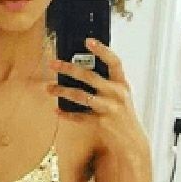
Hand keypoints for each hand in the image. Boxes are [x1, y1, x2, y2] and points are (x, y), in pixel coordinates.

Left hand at [47, 38, 147, 156]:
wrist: (131, 141)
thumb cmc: (122, 116)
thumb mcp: (120, 96)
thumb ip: (107, 84)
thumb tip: (83, 70)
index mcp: (122, 84)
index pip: (114, 62)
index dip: (102, 50)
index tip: (88, 41)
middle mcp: (116, 94)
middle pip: (89, 76)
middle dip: (69, 68)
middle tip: (53, 64)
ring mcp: (109, 108)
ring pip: (81, 96)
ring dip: (62, 91)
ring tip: (49, 88)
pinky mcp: (101, 123)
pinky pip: (79, 117)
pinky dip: (67, 114)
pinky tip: (57, 111)